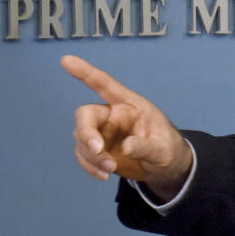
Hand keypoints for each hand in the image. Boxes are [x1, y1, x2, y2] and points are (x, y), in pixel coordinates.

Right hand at [63, 55, 192, 199]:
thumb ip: (146, 146)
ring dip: (91, 156)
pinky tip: (103, 175)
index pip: (105, 84)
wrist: (164, 167)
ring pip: (82, 138)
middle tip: (98, 150)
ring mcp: (103, 132)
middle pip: (86, 115)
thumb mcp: (163, 148)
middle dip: (86, 132)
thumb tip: (126, 147)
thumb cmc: (167, 148)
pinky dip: (90, 166)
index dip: (86, 72)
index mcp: (129, 104)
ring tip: (110, 169)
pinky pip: (83, 155)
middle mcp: (112, 115)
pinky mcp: (98, 149)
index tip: (66, 60)